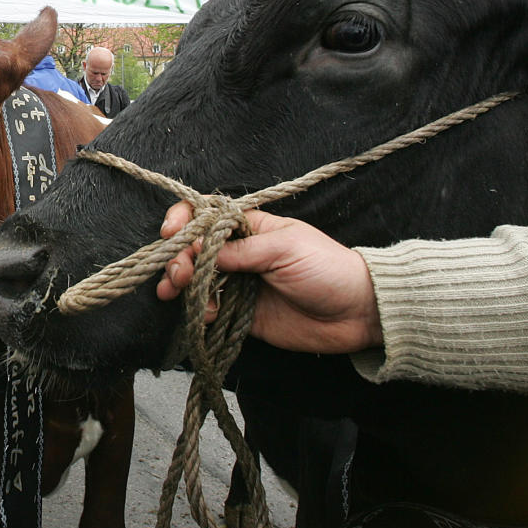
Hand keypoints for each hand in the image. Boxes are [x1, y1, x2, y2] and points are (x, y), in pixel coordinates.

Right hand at [156, 202, 382, 353]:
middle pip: (194, 248)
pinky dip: (200, 309)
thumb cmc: (327, 269)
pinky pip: (210, 308)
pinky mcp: (240, 312)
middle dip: (179, 257)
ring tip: (172, 290)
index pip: (207, 214)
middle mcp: (239, 252)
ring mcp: (238, 282)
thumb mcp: (285, 248)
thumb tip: (201, 250)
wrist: (355, 313)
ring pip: (197, 278)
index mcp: (250, 227)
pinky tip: (203, 312)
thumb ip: (241, 250)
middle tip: (178, 272)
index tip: (172, 232)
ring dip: (180, 282)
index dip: (184, 219)